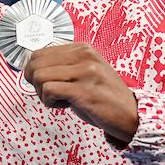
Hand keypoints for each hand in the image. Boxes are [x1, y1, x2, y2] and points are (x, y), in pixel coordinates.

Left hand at [22, 42, 139, 146]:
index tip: (44, 83)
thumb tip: (33, 69)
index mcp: (82, 49)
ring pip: (40, 76)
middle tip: (49, 93)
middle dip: (35, 83)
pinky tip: (65, 105)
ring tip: (60, 99)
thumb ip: (63, 66)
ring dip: (43, 94)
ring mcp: (85, 72)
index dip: (34, 71)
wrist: (131, 115)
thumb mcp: (84, 73)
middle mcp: (84, 56)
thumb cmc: (104, 96)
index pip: (39, 53)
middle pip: (36, 64)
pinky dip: (50, 102)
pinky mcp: (84, 90)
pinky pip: (49, 90)